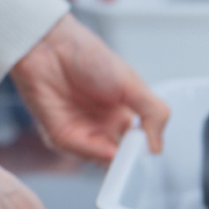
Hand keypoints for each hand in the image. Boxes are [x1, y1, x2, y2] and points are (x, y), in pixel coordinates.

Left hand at [11, 13, 168, 162]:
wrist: (51, 46)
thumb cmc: (89, 56)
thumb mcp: (133, 83)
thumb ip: (154, 113)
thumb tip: (157, 148)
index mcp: (122, 113)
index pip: (137, 144)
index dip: (143, 151)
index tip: (150, 154)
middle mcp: (102, 125)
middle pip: (119, 158)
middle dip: (127, 162)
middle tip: (136, 160)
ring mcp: (81, 132)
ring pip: (100, 160)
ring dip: (111, 161)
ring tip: (122, 154)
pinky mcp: (61, 135)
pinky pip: (79, 153)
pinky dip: (93, 154)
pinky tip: (105, 149)